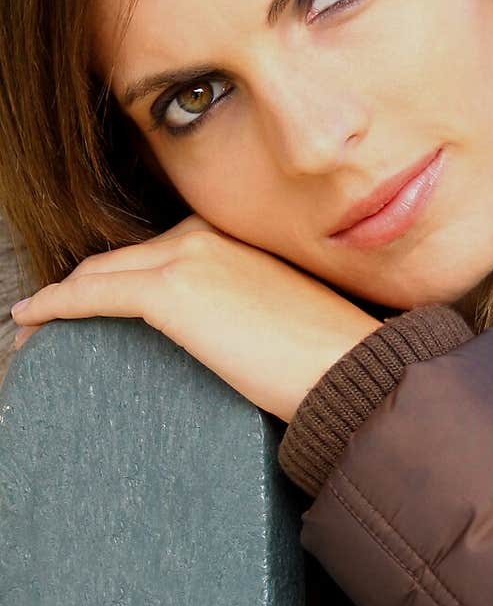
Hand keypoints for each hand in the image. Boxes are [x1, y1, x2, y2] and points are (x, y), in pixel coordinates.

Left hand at [9, 214, 383, 421]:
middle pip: (123, 260)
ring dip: (63, 299)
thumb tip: (235, 343)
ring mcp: (186, 259)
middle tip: (50, 316)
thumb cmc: (329, 360)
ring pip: (102, 275)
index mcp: (236, 241)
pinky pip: (93, 294)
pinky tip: (30, 320)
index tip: (98, 301)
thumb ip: (248, 316)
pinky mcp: (169, 291)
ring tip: (33, 327)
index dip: (122, 277)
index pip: (161, 253)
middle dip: (84, 286)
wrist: (348, 368)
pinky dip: (55, 305)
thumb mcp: (285, 322)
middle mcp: (207, 237)